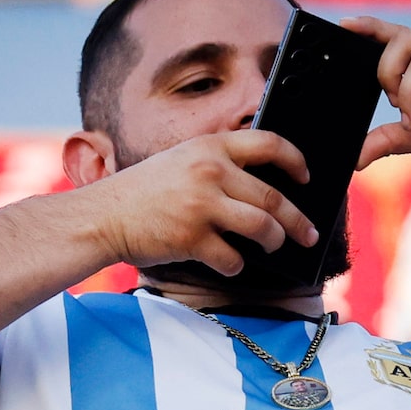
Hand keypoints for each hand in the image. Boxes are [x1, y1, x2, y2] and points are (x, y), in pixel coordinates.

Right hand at [85, 131, 317, 274]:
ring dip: (274, 242)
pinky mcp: (193, 238)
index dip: (296, 160)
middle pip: (275, 198)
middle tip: (310, 235)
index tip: (306, 177)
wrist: (101, 216)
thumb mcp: (181, 161)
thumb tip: (264, 191)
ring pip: (263, 228)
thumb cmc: (143, 193)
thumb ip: (218, 166)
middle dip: (299, 222)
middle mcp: (210, 171)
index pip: (269, 143)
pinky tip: (228, 263)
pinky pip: (233, 259)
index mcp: (210, 147)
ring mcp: (202, 205)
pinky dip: (235, 265)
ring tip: (274, 246)